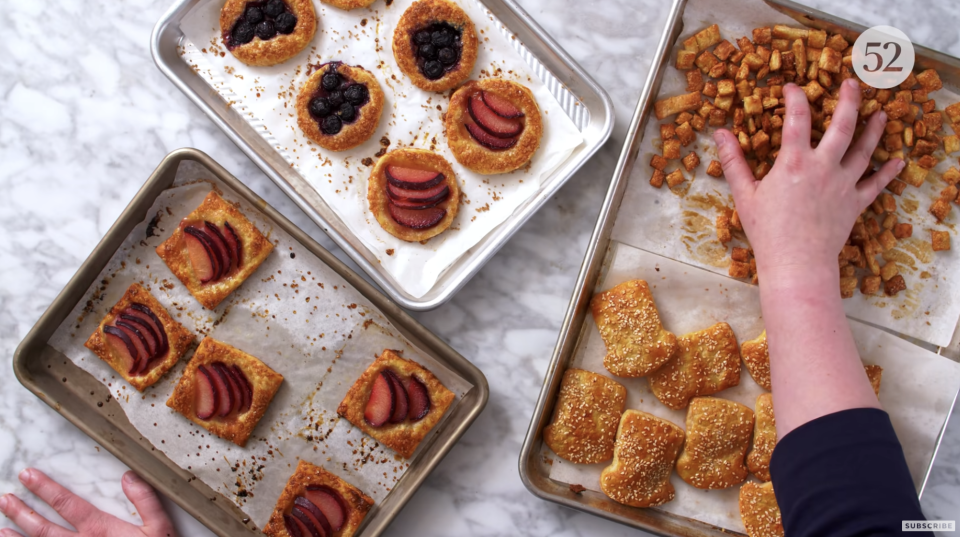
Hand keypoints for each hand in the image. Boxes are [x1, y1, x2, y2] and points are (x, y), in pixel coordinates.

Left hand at [0, 468, 177, 536]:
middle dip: (22, 512)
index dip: (45, 489)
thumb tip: (129, 476)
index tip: (27, 476)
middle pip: (44, 528)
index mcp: (100, 529)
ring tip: (0, 529)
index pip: (67, 504)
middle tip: (4, 499)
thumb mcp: (160, 527)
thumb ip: (146, 501)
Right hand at [714, 77, 903, 283]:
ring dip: (874, 129)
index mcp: (793, 162)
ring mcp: (843, 184)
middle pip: (842, 125)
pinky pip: (875, 184)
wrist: (797, 262)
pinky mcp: (855, 203)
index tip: (793, 87)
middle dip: (849, 101)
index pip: (797, 119)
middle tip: (853, 84)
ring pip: (864, 149)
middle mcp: (823, 167)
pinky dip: (887, 172)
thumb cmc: (767, 230)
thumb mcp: (744, 194)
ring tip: (882, 113)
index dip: (796, 98)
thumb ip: (733, 161)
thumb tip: (719, 134)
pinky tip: (896, 161)